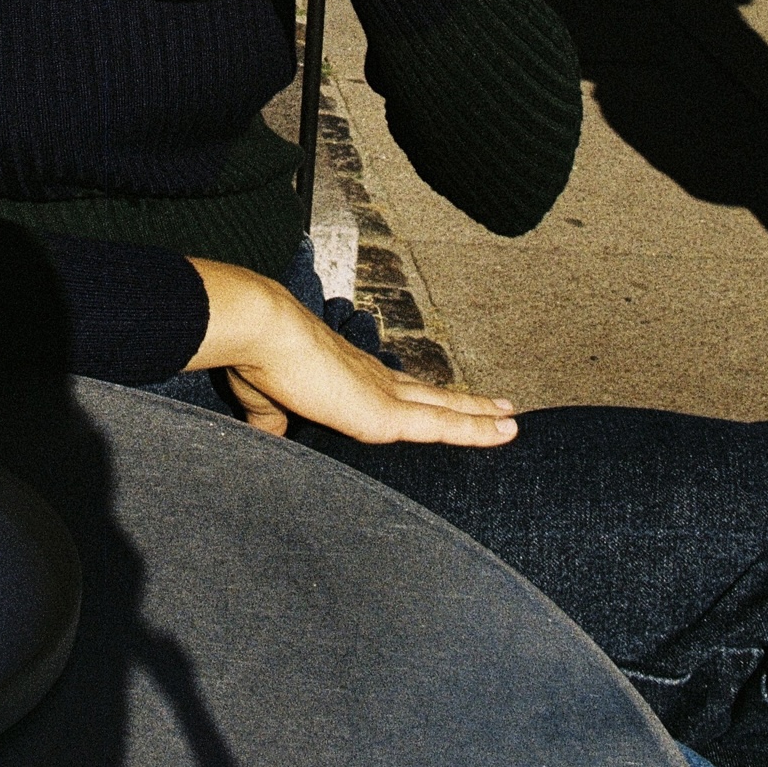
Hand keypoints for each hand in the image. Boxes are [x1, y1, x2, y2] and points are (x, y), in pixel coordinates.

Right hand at [187, 260, 516, 446]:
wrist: (260, 332)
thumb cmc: (257, 359)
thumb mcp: (265, 399)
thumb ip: (273, 419)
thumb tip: (271, 435)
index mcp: (347, 377)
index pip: (392, 392)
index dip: (417, 399)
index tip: (438, 403)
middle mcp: (373, 380)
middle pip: (430, 396)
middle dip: (462, 404)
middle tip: (498, 407)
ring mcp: (384, 393)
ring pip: (445, 408)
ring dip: (478, 414)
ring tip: (510, 420)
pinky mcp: (386, 413)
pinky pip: (444, 425)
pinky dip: (477, 430)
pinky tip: (505, 431)